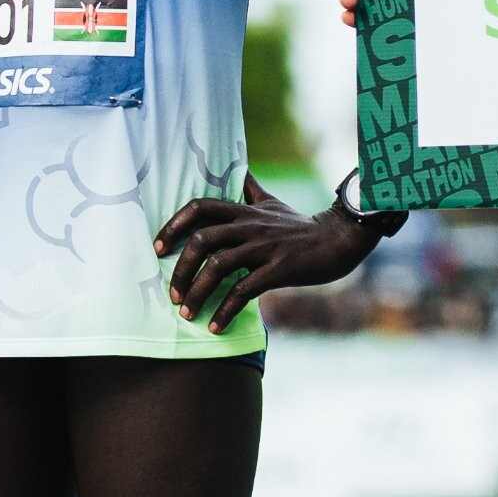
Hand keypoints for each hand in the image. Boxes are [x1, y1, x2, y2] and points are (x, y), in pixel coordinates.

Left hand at [155, 173, 390, 331]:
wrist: (339, 240)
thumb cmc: (300, 225)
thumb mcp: (272, 202)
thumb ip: (250, 190)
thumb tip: (238, 171)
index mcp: (244, 211)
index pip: (200, 207)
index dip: (174, 225)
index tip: (158, 247)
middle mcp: (250, 226)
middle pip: (202, 239)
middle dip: (180, 268)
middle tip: (172, 293)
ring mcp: (264, 247)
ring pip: (219, 266)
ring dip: (197, 292)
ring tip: (187, 313)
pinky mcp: (279, 269)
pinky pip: (244, 290)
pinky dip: (225, 310)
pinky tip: (215, 325)